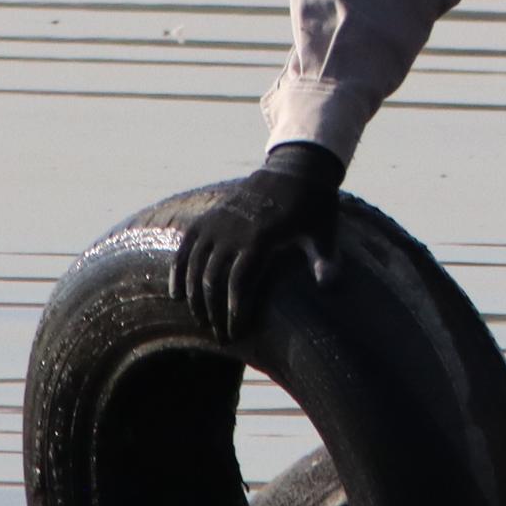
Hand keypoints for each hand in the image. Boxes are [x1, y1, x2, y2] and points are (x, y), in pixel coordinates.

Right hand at [175, 142, 344, 339]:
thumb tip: (329, 285)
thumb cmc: (313, 206)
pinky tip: (176, 293)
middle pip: (212, 279)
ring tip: (201, 322)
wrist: (296, 169)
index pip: (239, 282)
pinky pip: (185, 247)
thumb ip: (325, 260)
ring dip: (195, 297)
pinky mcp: (209, 217)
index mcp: (260, 237)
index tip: (235, 333)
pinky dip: (177, 270)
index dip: (234, 311)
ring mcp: (218, 222)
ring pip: (195, 266)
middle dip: (214, 312)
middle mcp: (233, 230)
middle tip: (220, 336)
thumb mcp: (324, 233)